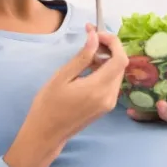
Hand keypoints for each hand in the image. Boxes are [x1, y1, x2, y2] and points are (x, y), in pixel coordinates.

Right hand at [5, 24, 128, 166]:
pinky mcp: (106, 107)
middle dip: (109, 48)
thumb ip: (82, 57)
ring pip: (117, 74)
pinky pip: (111, 83)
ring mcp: (109, 103)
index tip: (97, 33)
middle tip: (90, 38)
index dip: (113, 42)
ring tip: (87, 53)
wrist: (46, 133)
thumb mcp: (62, 77)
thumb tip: (95, 37)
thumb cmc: (48, 105)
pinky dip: (104, 71)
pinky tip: (89, 68)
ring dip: (107, 59)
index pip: (120, 59)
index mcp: (98, 88)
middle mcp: (109, 96)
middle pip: (120, 65)